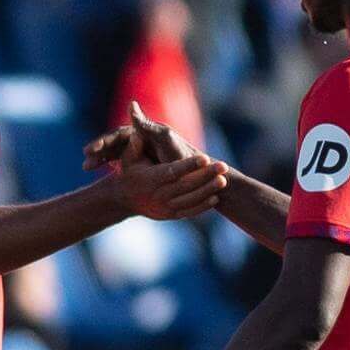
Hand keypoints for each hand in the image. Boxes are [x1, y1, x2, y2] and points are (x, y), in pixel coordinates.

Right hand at [82, 104, 195, 172]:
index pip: (118, 135)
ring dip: (99, 160)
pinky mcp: (142, 165)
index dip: (103, 142)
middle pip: (113, 144)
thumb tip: (131, 103)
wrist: (196, 175)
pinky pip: (120, 165)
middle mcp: (140, 139)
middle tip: (84, 164)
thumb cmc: (182, 156)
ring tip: (85, 168)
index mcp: (144, 133)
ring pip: (114, 154)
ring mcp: (140, 152)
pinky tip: (100, 177)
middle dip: (97, 152)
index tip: (88, 151)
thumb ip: (146, 125)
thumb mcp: (164, 139)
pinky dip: (109, 169)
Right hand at [104, 151, 224, 222]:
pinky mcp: (170, 215)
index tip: (204, 157)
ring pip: (189, 200)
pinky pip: (188, 212)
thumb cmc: (130, 174)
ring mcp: (165, 207)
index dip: (189, 165)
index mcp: (151, 179)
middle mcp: (159, 194)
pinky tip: (215, 198)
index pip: (172, 172)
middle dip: (206, 176)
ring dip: (207, 191)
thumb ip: (135, 146)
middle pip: (186, 185)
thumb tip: (138, 134)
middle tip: (223, 166)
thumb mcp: (129, 159)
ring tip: (223, 180)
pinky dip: (202, 206)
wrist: (125, 200)